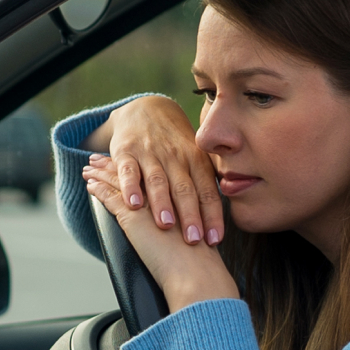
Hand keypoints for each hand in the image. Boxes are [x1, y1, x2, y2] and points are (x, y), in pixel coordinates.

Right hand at [81, 95, 223, 245]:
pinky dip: (130, 187)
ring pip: (158, 181)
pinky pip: (129, 171)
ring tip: (166, 225)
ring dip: (162, 203)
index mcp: (196, 161)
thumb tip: (222, 220)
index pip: (207, 191)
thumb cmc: (174, 145)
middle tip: (194, 239)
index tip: (214, 239)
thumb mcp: (195, 158)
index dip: (212, 216)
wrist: (145, 110)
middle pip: (185, 189)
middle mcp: (176, 157)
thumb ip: (207, 184)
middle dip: (190, 215)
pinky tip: (134, 204)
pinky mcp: (126, 152)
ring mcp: (151, 154)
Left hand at [83, 158, 239, 309]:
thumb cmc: (199, 260)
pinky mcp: (132, 214)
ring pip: (120, 179)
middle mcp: (164, 190)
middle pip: (136, 171)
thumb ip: (187, 218)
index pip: (153, 172)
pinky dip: (98, 189)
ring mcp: (147, 201)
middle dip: (116, 164)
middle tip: (99, 158)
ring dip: (103, 172)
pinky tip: (90, 185)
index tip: (124, 162)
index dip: (138, 166)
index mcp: (181, 190)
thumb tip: (180, 222)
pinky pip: (110, 195)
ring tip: (89, 169)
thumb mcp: (196, 229)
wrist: (195, 272)